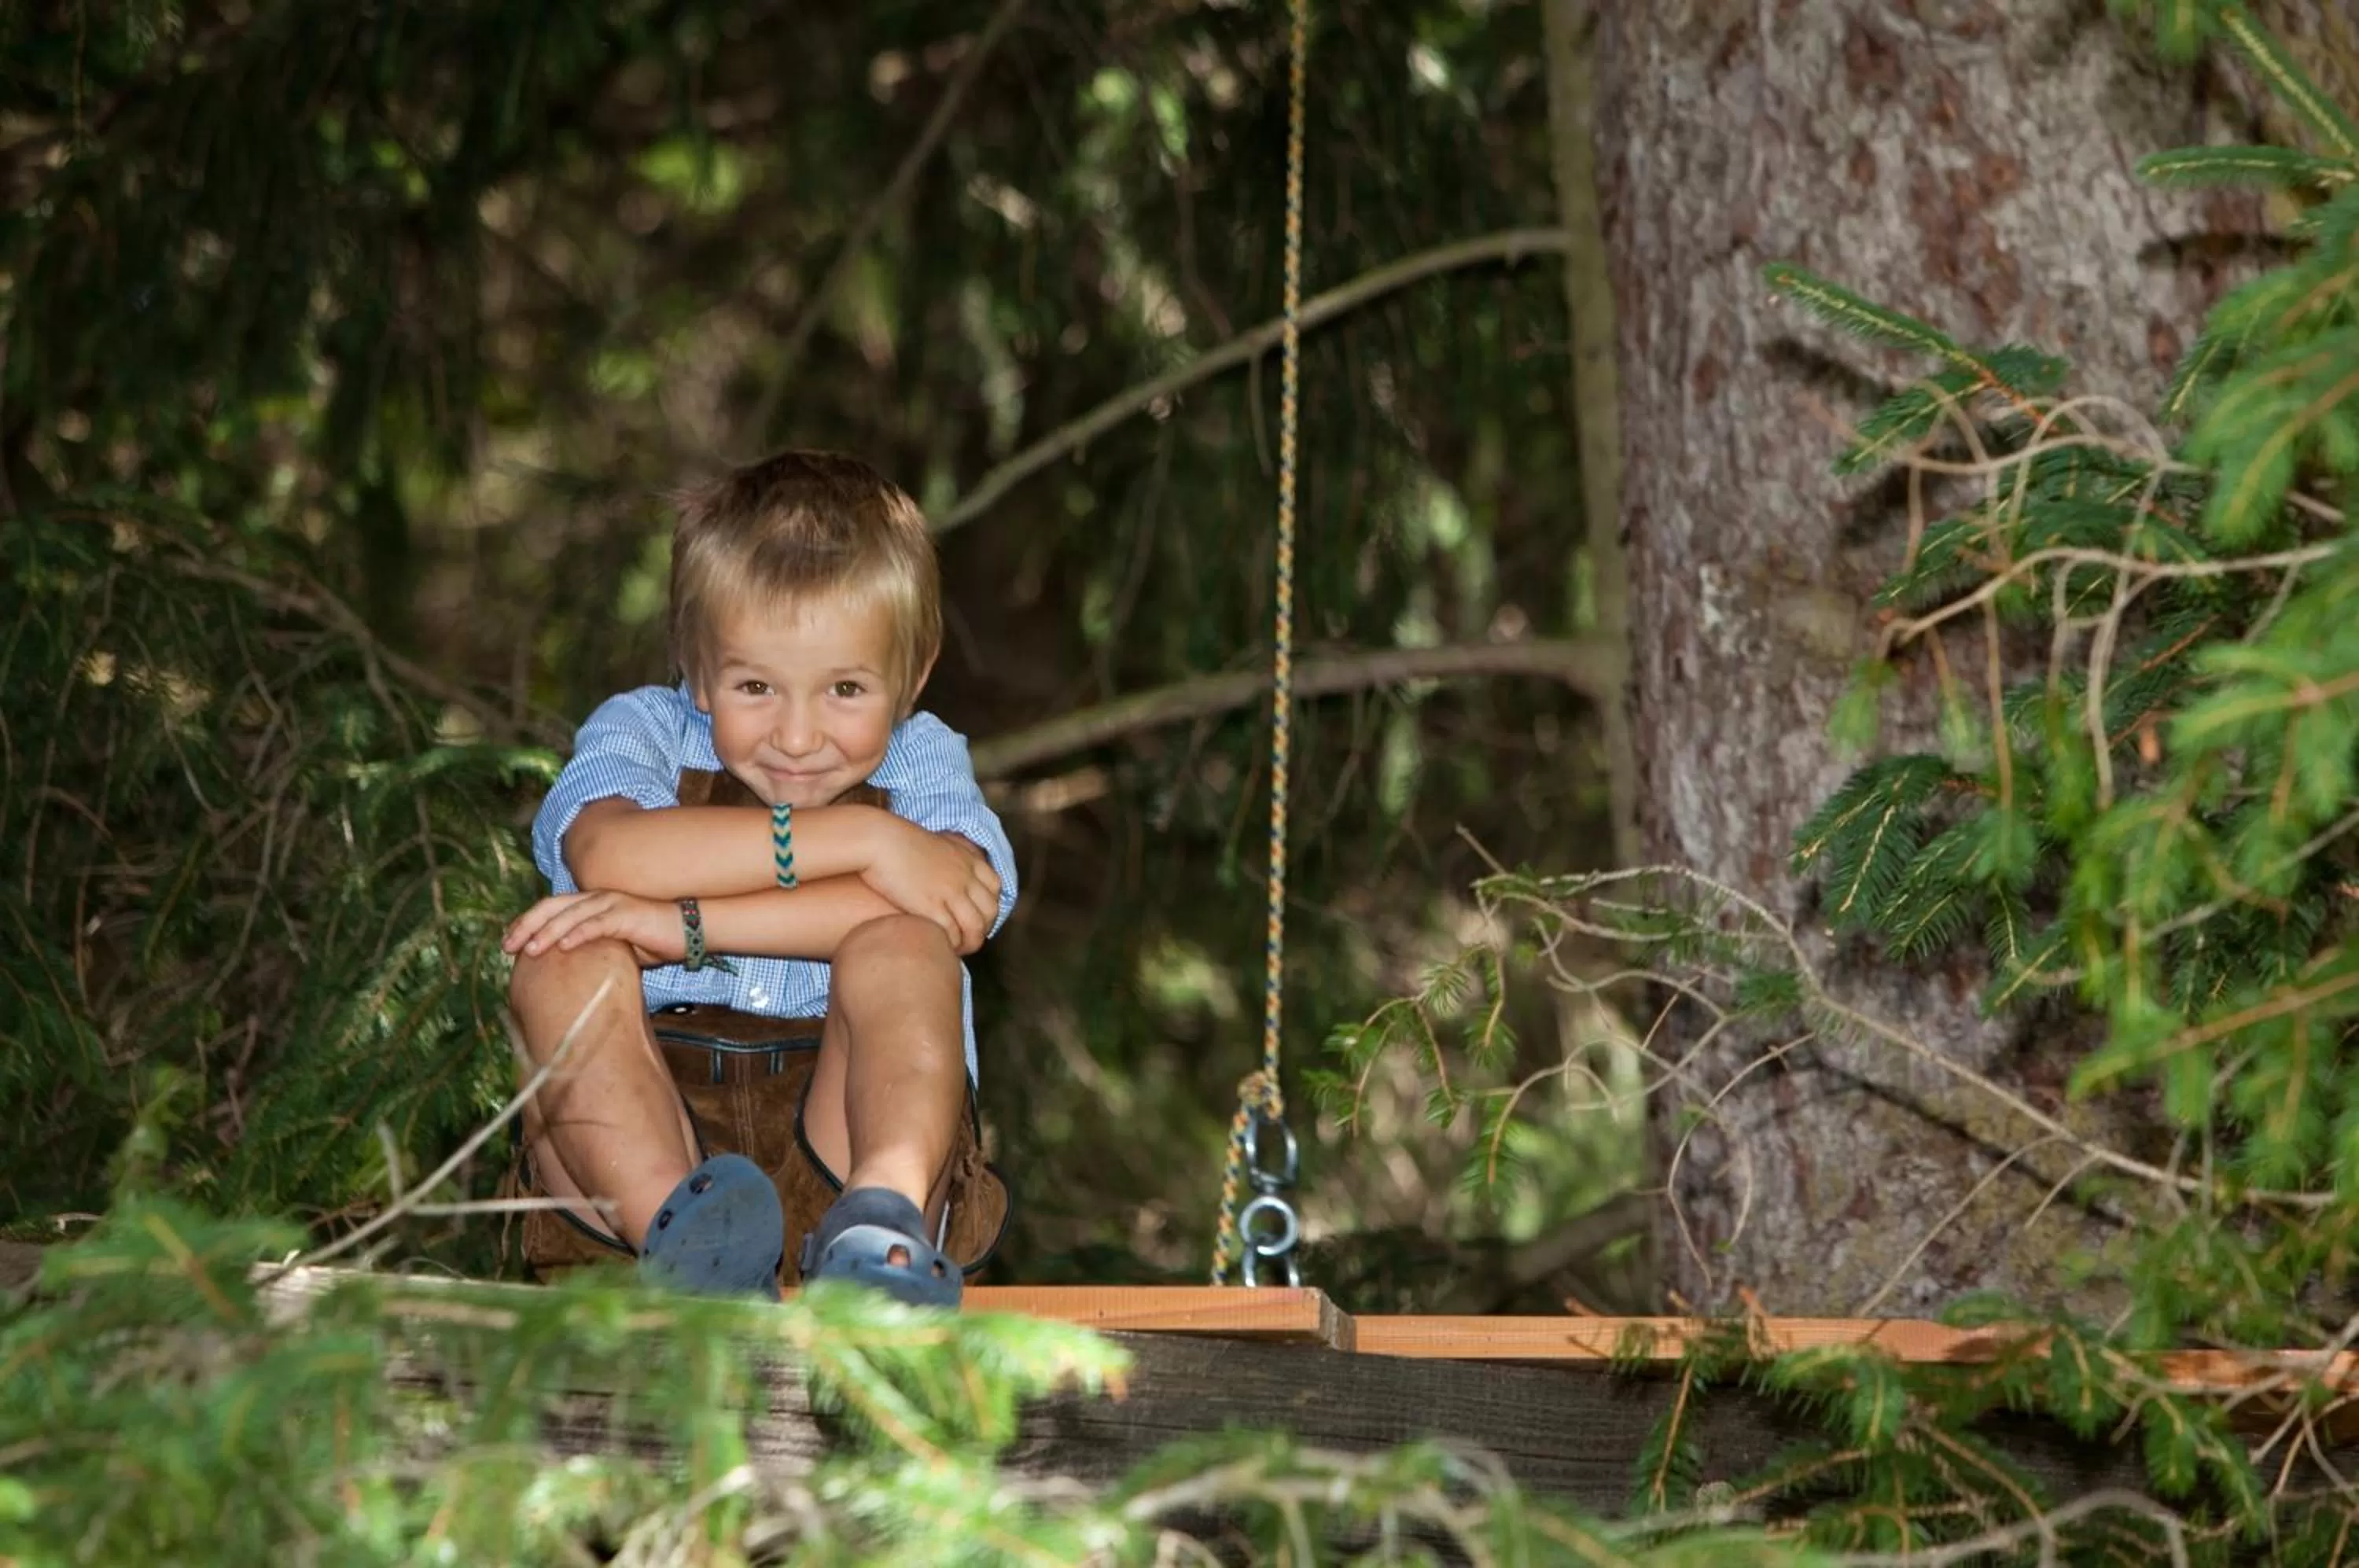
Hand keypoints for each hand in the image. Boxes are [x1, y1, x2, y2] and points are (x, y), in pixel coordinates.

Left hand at [503, 891, 685, 969]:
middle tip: (508, 946)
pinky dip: (578, 934)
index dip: (527, 922)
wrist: (688, 930)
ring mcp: (611, 903)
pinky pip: (597, 924)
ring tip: (530, 950)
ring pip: (570, 914)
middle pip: (551, 906)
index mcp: (591, 903)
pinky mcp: (626, 915)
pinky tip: (563, 946)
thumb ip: (590, 948)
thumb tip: (564, 968)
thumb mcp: (614, 945)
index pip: (550, 908)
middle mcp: (597, 898)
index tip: (509, 941)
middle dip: (527, 925)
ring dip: (547, 931)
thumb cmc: (653, 939)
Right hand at [858, 821, 1001, 953]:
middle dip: (984, 928)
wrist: (878, 840)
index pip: (995, 886)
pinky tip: (940, 947)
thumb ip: (950, 853)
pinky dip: (951, 945)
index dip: (990, 904)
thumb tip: (949, 861)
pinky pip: (952, 934)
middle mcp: (964, 876)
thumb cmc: (897, 841)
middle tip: (970, 937)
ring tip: (958, 949)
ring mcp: (951, 892)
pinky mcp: (932, 906)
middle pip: (990, 910)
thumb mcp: (935, 842)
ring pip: (975, 927)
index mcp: (967, 859)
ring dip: (970, 943)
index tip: (979, 915)